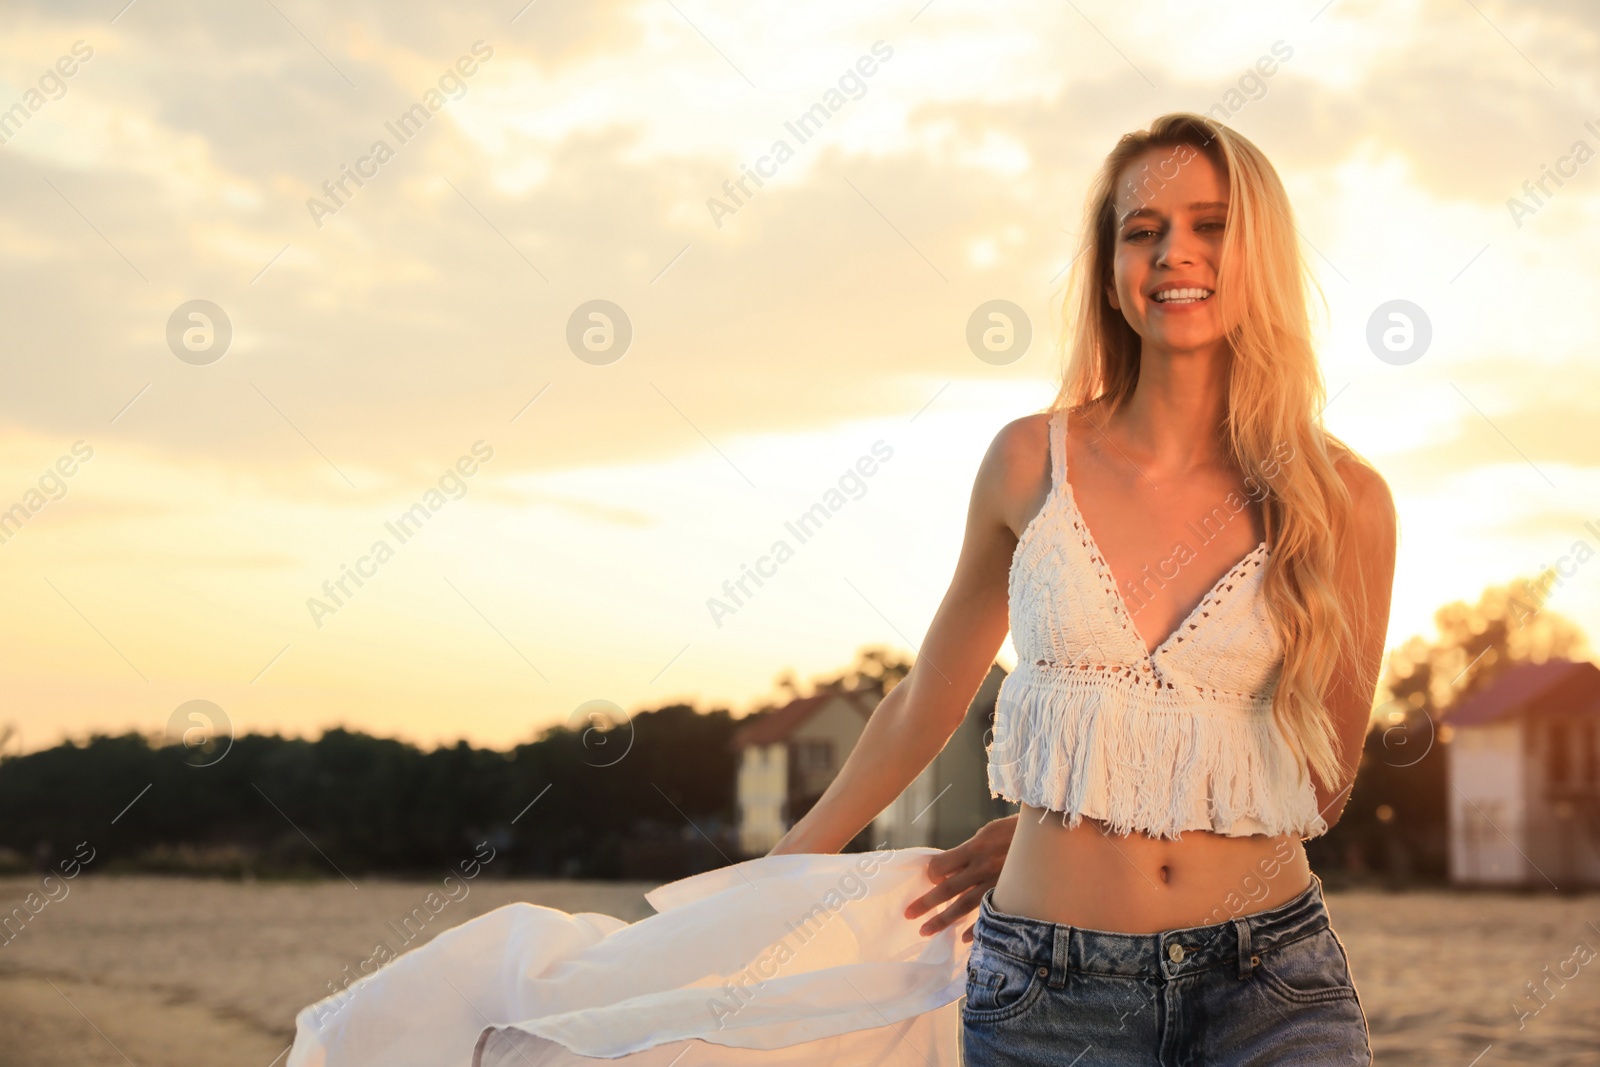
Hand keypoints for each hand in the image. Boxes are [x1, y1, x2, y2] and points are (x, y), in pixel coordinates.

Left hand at [904, 814, 1016, 941]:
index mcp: (975, 847)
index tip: (929, 880)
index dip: (932, 874)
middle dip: (926, 904)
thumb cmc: (1020, 830)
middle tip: (908, 915)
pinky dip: (977, 928)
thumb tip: (953, 864)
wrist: (1051, 837)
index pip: (941, 865)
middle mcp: (982, 868)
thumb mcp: (991, 831)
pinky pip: (990, 915)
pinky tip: (966, 939)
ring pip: (964, 906)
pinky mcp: (1012, 895)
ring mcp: (996, 884)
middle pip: (947, 889)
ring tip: (926, 931)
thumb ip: (972, 848)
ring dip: (943, 920)